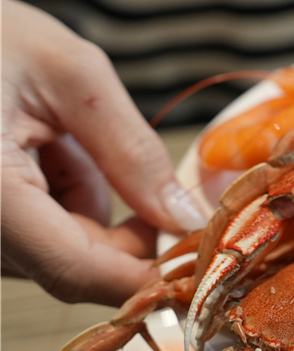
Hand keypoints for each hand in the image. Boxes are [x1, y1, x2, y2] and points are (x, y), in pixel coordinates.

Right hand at [1, 0, 205, 305]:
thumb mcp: (72, 74)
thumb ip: (132, 153)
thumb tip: (184, 218)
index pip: (76, 269)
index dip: (145, 276)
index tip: (200, 260)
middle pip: (72, 265)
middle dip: (125, 231)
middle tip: (156, 178)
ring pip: (57, 250)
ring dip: (89, 205)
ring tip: (63, 134)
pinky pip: (35, 232)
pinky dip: (60, 196)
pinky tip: (47, 145)